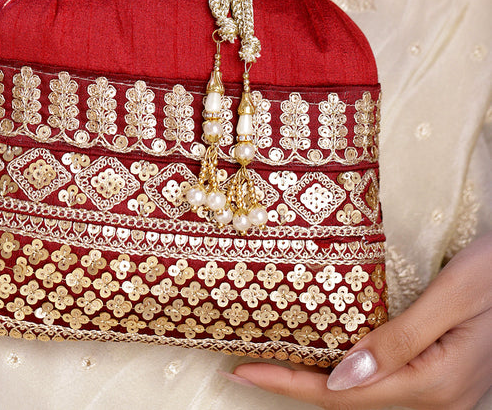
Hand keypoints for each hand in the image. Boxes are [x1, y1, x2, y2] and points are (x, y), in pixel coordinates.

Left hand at [230, 233, 491, 409]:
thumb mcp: (453, 296)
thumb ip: (401, 340)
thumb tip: (341, 378)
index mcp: (436, 384)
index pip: (344, 394)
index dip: (289, 384)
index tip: (241, 370)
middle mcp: (439, 400)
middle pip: (350, 401)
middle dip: (294, 386)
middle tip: (244, 364)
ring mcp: (446, 394)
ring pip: (368, 397)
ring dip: (318, 382)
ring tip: (274, 361)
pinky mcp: (447, 379)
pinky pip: (387, 386)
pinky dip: (348, 375)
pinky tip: (327, 358)